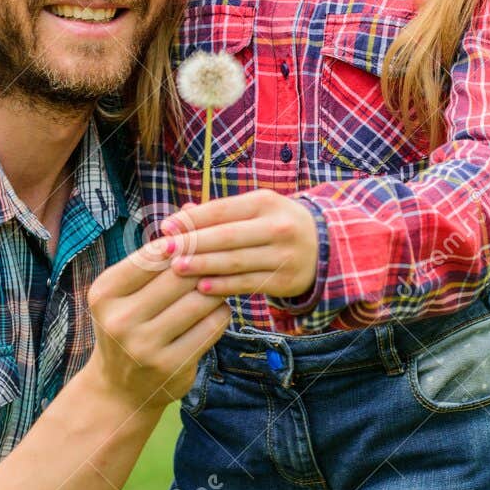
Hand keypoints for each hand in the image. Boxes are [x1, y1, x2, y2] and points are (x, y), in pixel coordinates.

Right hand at [83, 243, 229, 411]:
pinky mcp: (172, 366)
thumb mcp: (123, 292)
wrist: (119, 389)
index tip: (198, 242)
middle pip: (180, 275)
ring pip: (200, 299)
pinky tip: (214, 312)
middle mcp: (120, 320)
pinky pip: (212, 325)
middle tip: (219, 259)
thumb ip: (152, 259)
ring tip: (218, 285)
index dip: (182, 244)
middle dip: (203, 264)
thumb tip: (192, 216)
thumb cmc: (128, 325)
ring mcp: (145, 346)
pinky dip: (220, 313)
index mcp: (105, 293)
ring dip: (216, 288)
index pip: (154, 254)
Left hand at [158, 190, 317, 298]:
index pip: (221, 210)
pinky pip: (249, 283)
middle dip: (192, 243)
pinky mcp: (287, 280)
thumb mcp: (255, 210)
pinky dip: (224, 285)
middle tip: (163, 250)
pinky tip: (202, 287)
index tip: (165, 228)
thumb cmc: (275, 224)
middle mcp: (278, 226)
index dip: (192, 220)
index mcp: (265, 202)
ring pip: (236, 261)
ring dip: (204, 266)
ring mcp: (284, 254)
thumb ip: (219, 213)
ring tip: (177, 269)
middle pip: (227, 236)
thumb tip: (181, 215)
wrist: (325, 246)